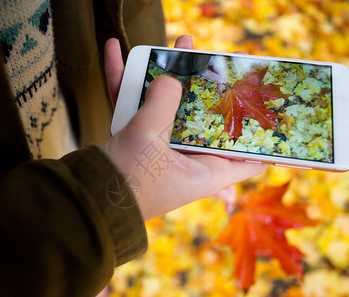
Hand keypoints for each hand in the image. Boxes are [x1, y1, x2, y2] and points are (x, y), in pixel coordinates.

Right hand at [101, 36, 266, 220]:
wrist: (84, 201)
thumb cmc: (125, 182)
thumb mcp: (148, 139)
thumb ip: (162, 103)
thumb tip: (168, 79)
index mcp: (205, 171)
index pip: (247, 160)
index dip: (260, 140)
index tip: (264, 112)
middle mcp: (188, 160)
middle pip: (208, 120)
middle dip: (209, 88)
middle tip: (213, 60)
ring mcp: (162, 150)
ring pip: (172, 107)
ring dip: (169, 74)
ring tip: (176, 43)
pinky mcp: (138, 142)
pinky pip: (138, 108)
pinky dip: (127, 84)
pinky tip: (116, 52)